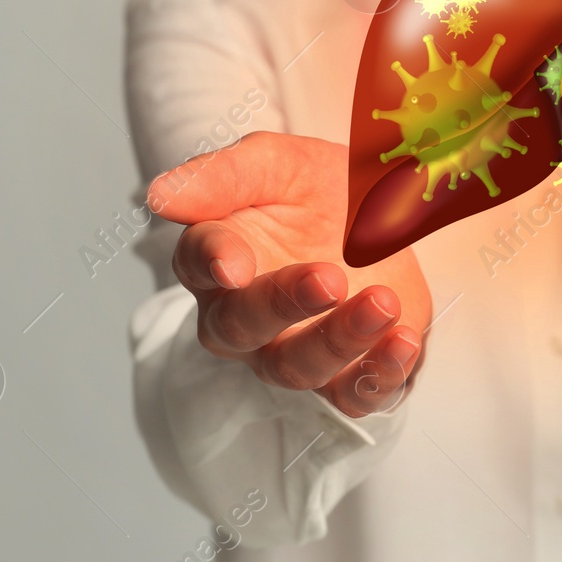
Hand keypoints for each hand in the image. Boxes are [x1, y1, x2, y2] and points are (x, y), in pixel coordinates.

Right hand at [148, 131, 432, 417]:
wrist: (385, 219)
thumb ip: (223, 176)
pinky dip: (378, 376)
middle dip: (282, 305)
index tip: (233, 262)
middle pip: (240, 326)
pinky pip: (351, 397)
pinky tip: (403, 342)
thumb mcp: (277, 164)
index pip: (197, 262)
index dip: (212, 262)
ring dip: (340, 339)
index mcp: (218, 256)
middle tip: (329, 278)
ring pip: (296, 367)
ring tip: (383, 303)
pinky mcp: (345, 376)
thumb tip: (159, 196)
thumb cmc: (317, 191)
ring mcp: (291, 350)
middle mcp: (243, 314)